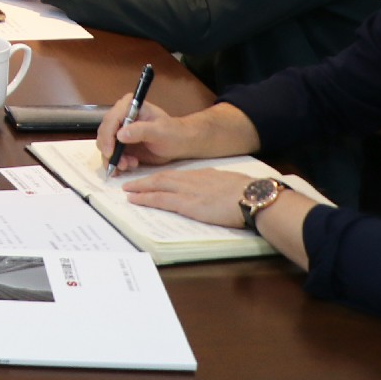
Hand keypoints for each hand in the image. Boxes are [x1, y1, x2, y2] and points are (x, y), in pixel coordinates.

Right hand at [96, 96, 193, 173]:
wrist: (179, 143)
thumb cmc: (172, 133)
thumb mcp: (159, 131)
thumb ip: (141, 131)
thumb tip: (120, 135)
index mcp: (129, 106)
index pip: (111, 119)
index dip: (107, 136)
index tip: (110, 153)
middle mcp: (121, 116)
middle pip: (104, 132)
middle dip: (109, 150)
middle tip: (120, 164)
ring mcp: (119, 130)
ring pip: (105, 145)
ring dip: (113, 158)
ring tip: (128, 165)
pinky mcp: (120, 143)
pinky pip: (111, 154)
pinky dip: (115, 163)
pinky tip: (125, 168)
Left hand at [117, 167, 257, 227]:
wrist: (254, 197)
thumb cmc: (248, 193)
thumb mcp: (229, 183)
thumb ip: (217, 185)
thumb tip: (213, 190)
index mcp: (203, 175)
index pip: (176, 175)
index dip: (160, 177)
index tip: (150, 180)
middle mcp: (192, 179)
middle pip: (162, 178)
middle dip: (144, 180)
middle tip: (129, 184)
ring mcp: (189, 191)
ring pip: (157, 186)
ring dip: (140, 188)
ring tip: (127, 190)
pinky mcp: (189, 204)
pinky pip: (162, 200)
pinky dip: (146, 198)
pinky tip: (135, 200)